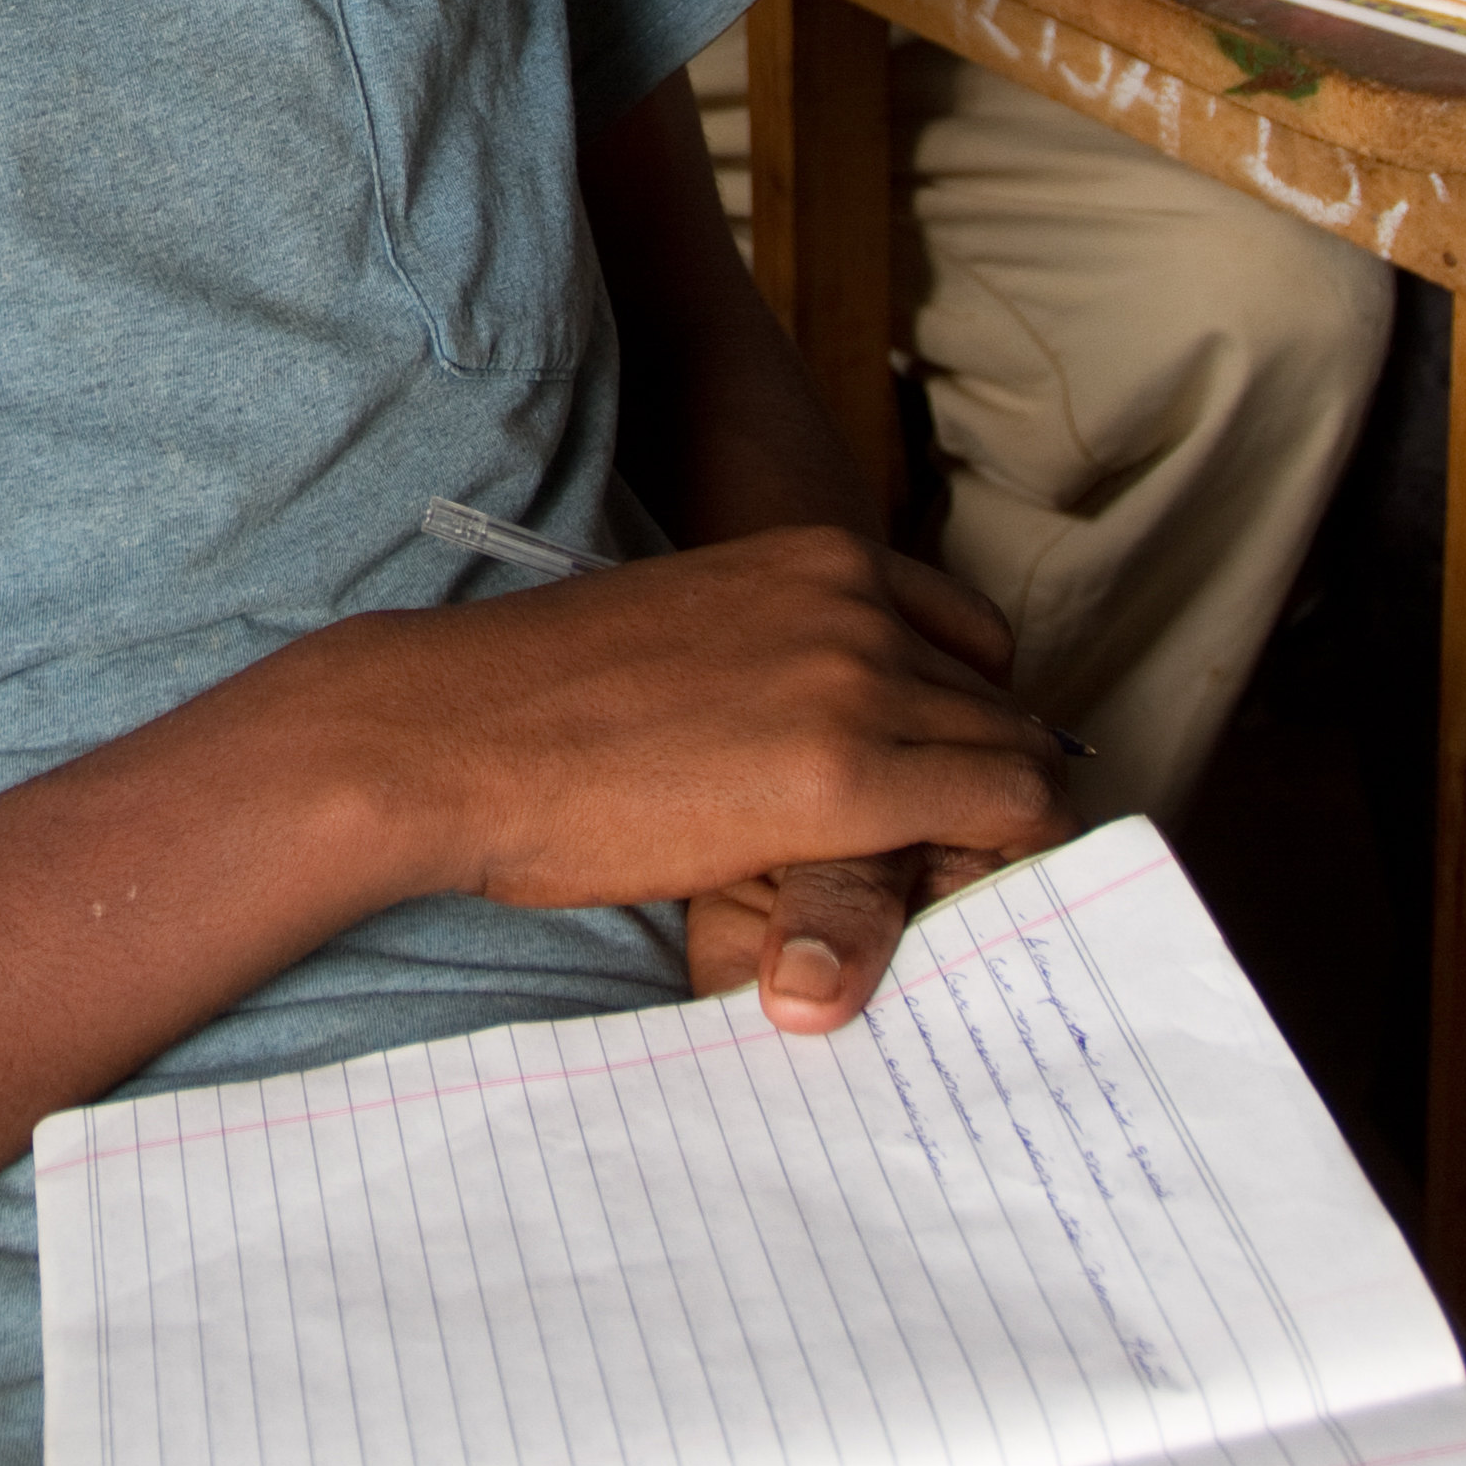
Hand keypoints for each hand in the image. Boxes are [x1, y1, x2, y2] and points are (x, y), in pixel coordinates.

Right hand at [407, 526, 1057, 1030]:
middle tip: (937, 874)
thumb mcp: (692, 637)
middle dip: (985, 793)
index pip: (976, 643)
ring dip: (989, 837)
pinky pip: (1008, 816)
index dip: (965, 729)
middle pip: (1003, 709)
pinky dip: (1000, 866)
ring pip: (1019, 763)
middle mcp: (857, 601)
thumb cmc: (538, 706)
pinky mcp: (847, 776)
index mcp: (818, 555)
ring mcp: (858, 681)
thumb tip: (814, 731)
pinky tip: (936, 910)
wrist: (446, 734)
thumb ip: (779, 658)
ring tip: (927, 903)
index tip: (938, 794)